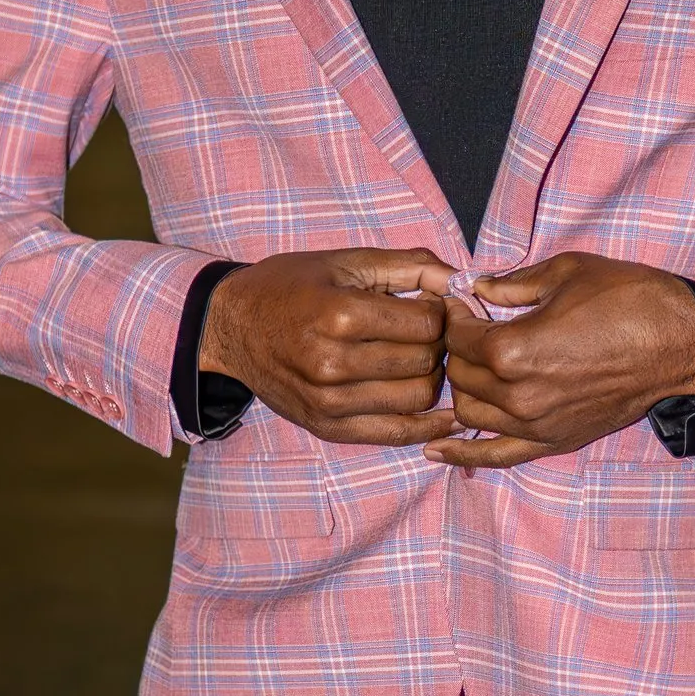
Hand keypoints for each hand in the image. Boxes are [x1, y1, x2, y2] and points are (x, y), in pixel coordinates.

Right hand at [201, 251, 455, 446]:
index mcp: (339, 315)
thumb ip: (410, 266)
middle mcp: (333, 363)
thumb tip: (464, 281)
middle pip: (426, 361)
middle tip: (426, 332)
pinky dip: (428, 423)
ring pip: (419, 398)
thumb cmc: (290, 287)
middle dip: (438, 344)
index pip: (427, 323)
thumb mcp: (345, 262)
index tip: (430, 304)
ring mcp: (329, 402)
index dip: (440, 311)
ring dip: (432, 377)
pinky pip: (397, 433)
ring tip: (418, 358)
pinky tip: (444, 412)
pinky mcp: (328, 427)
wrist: (230, 327)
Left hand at [431, 254, 694, 467]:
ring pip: (469, 413)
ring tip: (476, 366)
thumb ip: (511, 283)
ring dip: (465, 388)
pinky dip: (463, 455)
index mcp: (513, 350)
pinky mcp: (553, 441)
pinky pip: (496, 455)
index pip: (458, 336)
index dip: (456, 314)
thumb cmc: (627, 299)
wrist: (679, 341)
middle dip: (459, 349)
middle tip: (474, 329)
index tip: (465, 301)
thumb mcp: (564, 272)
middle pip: (459, 375)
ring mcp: (535, 424)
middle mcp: (518, 395)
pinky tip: (436, 451)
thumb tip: (478, 287)